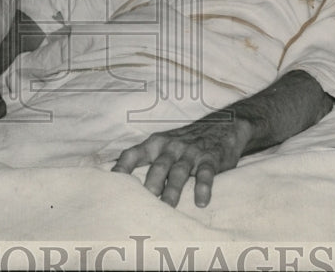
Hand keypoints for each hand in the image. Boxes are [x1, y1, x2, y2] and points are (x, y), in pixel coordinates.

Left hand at [111, 112, 251, 207]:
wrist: (222, 126)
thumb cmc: (184, 143)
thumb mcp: (164, 145)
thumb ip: (146, 159)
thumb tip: (121, 183)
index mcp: (155, 143)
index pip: (133, 154)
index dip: (122, 168)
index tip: (112, 184)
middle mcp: (171, 147)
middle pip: (157, 167)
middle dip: (149, 184)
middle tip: (142, 204)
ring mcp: (191, 152)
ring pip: (179, 172)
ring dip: (172, 190)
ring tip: (167, 208)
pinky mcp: (210, 158)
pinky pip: (206, 173)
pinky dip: (203, 187)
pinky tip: (201, 202)